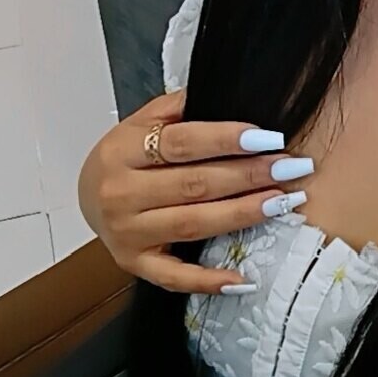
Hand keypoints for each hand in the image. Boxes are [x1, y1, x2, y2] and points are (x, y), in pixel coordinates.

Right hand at [76, 88, 314, 293]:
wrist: (86, 197)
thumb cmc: (126, 157)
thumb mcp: (140, 122)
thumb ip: (178, 109)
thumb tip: (226, 94)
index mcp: (122, 151)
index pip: (181, 143)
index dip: (227, 140)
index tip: (270, 138)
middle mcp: (121, 194)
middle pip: (194, 184)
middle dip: (248, 176)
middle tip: (291, 168)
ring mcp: (127, 234)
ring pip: (193, 224)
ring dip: (243, 214)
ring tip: (283, 202)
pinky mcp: (135, 264)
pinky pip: (174, 277)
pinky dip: (208, 281)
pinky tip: (245, 279)